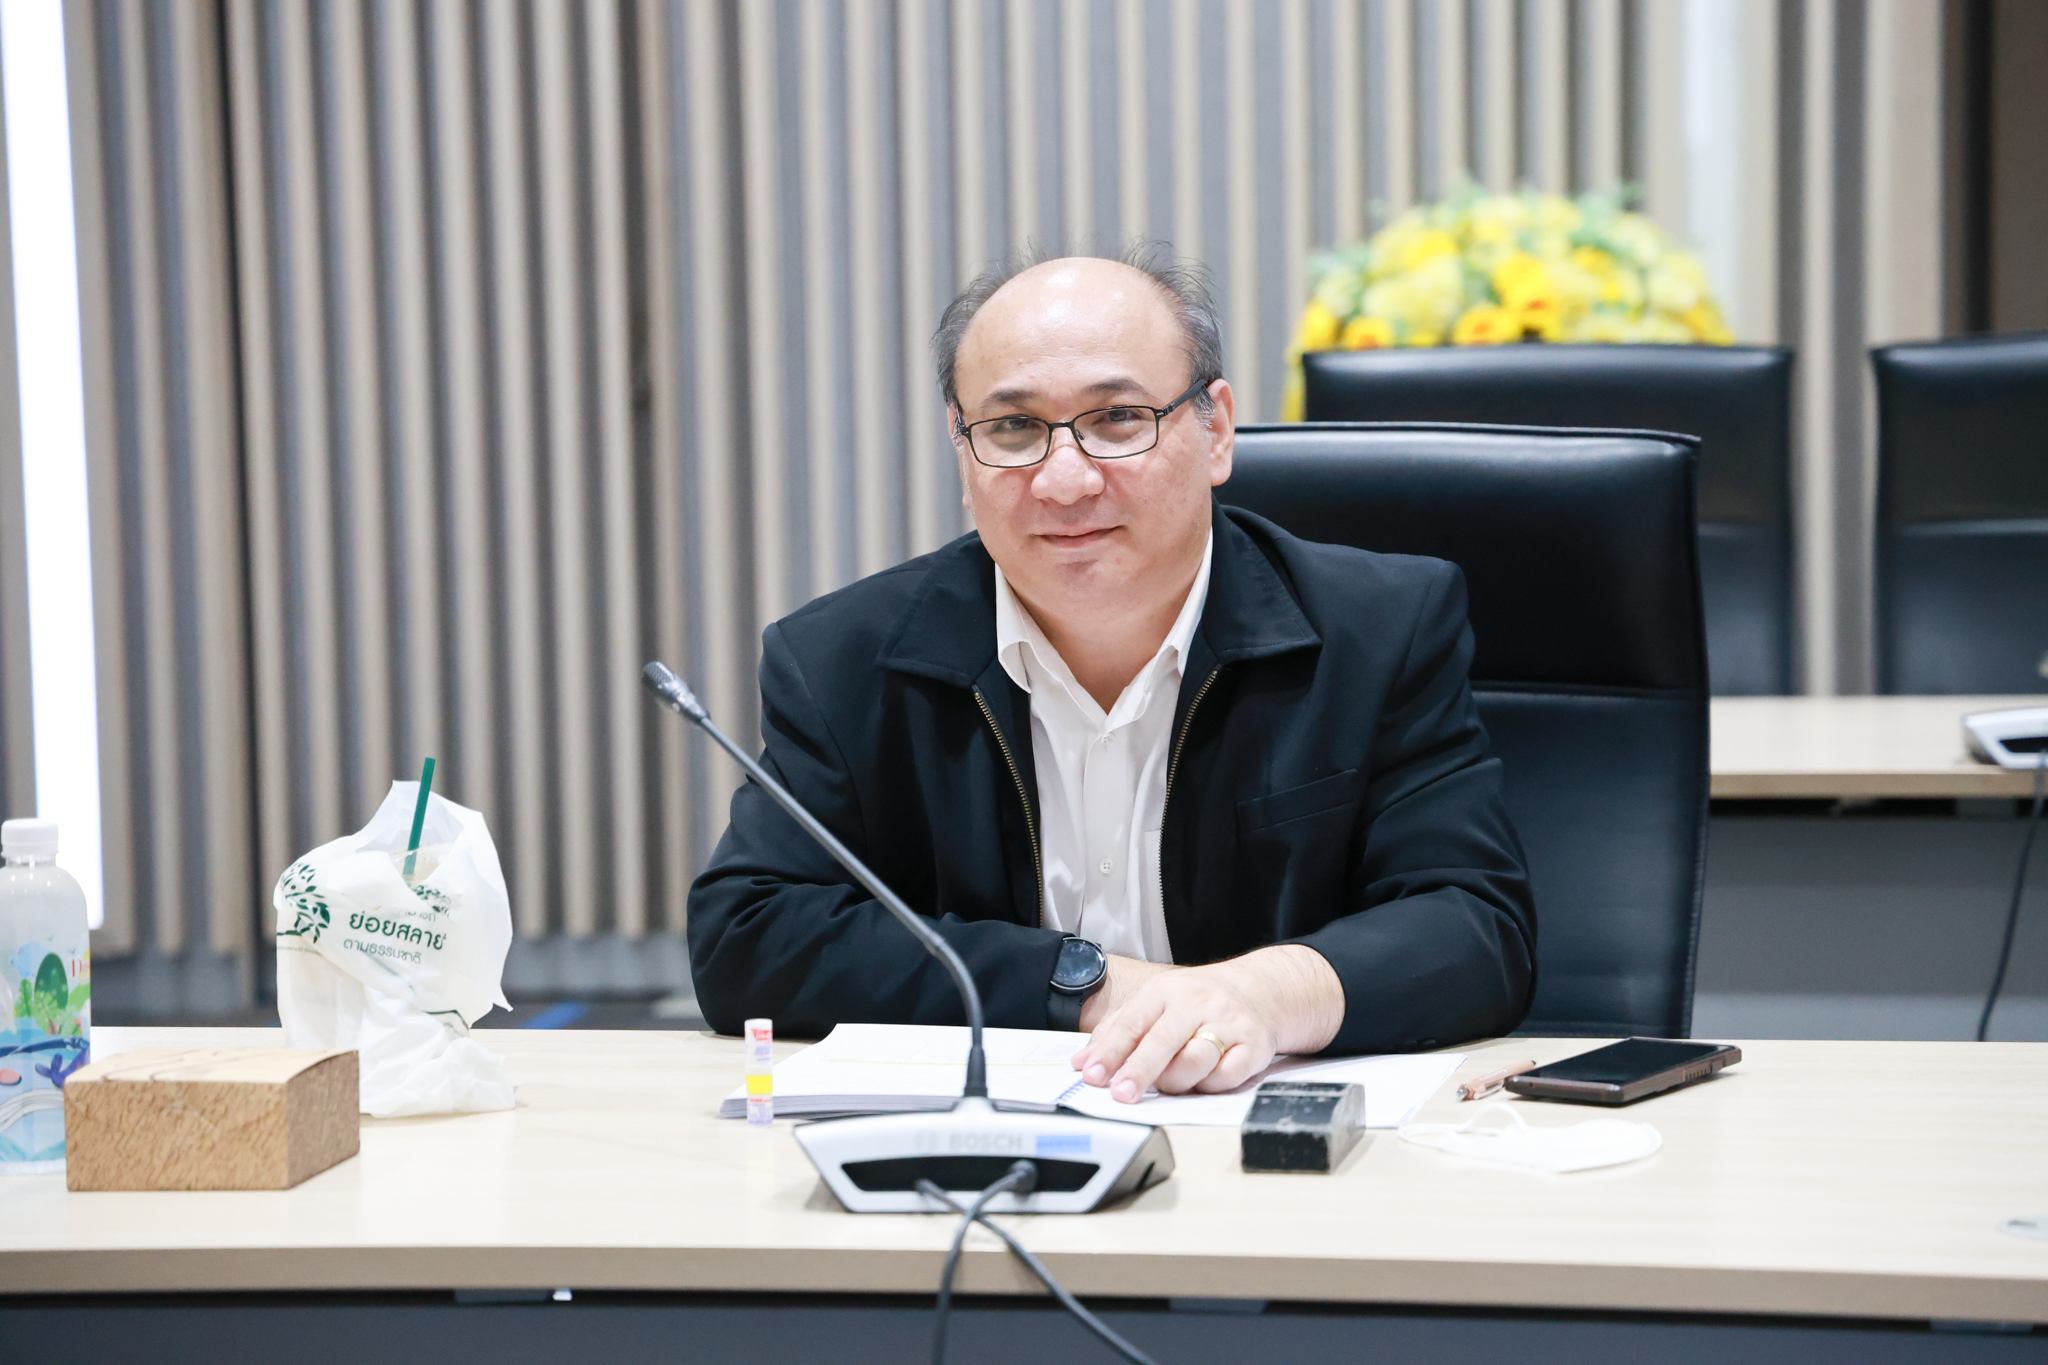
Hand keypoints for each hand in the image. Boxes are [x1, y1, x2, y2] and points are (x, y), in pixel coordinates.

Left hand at [1069, 945, 1344, 1102]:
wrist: (1259, 991)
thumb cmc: (1198, 1002)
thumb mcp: (1155, 1003)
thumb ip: (1118, 1031)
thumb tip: (1083, 1063)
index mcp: (1166, 991)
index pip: (1133, 1022)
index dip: (1110, 1051)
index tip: (1093, 1075)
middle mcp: (1197, 1003)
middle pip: (1163, 1040)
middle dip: (1139, 1070)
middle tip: (1121, 1094)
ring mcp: (1228, 1024)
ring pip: (1196, 1059)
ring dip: (1176, 1080)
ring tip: (1166, 1085)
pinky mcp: (1254, 1045)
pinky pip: (1228, 1075)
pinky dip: (1211, 1085)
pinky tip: (1203, 1081)